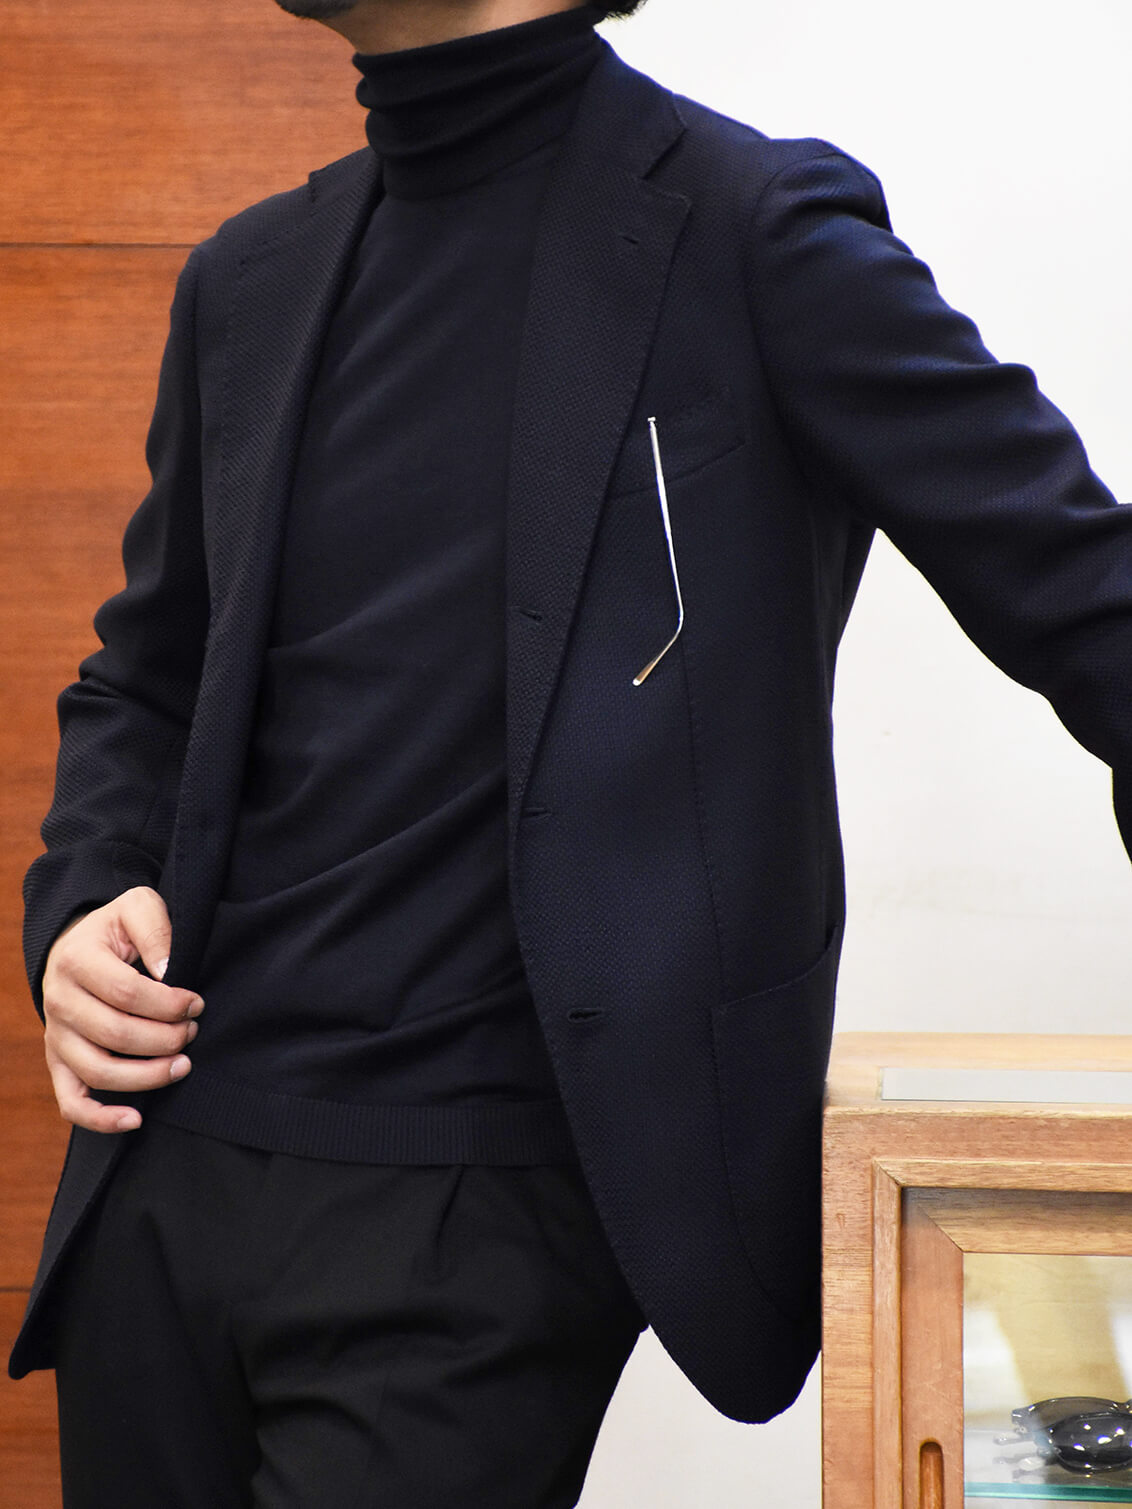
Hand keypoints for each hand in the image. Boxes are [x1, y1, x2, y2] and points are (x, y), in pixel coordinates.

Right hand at [42, 886, 203, 1133]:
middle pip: (116, 1035)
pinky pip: (71, 1101)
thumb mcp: (138, 907)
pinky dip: (100, 1118)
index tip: (196, 1003)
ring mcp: (56, 1036)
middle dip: (165, 1038)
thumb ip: (156, 928)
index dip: (169, 1004)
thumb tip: (168, 971)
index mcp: (76, 961)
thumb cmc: (116, 929)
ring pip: (98, 1072)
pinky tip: (135, 1119)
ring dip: (147, 1076)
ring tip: (183, 1066)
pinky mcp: (58, 1062)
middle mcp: (59, 1002)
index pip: (127, 993)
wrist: (78, 946)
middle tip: (193, 1031)